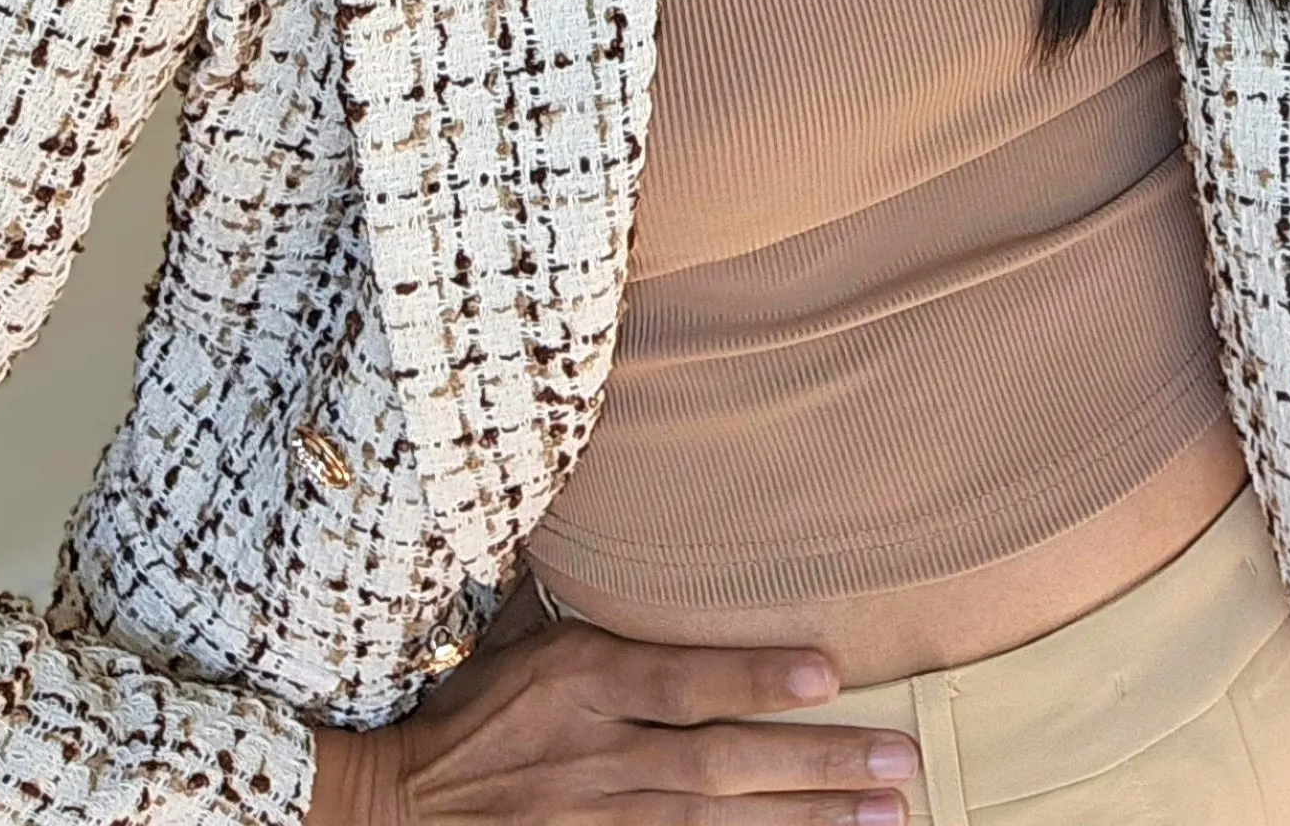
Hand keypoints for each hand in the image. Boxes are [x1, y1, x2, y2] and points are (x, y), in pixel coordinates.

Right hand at [308, 606, 916, 825]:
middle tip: (898, 764)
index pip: (681, 680)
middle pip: (720, 765)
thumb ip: (572, 590)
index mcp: (579, 682)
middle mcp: (597, 755)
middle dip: (816, 767)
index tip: (831, 673)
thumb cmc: (465, 715)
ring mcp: (598, 819)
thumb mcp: (511, 637)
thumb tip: (603, 497)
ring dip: (805, 824)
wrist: (391, 810)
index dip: (754, 679)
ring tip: (882, 817)